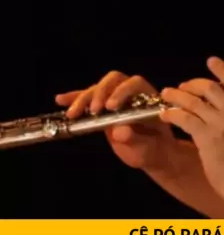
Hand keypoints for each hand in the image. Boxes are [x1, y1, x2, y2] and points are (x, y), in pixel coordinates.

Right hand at [55, 71, 174, 169]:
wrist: (151, 154)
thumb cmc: (152, 149)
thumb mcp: (146, 148)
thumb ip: (135, 139)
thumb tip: (120, 131)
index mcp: (147, 97)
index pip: (134, 83)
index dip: (122, 91)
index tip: (111, 107)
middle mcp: (131, 93)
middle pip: (114, 80)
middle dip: (101, 92)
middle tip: (93, 110)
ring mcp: (115, 98)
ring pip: (98, 89)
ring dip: (83, 98)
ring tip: (72, 114)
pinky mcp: (102, 108)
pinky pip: (88, 99)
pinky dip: (74, 98)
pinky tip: (60, 100)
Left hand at [159, 57, 223, 199]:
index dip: (223, 70)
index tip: (211, 60)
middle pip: (210, 88)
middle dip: (192, 84)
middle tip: (182, 86)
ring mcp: (220, 124)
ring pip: (194, 101)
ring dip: (177, 95)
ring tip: (166, 94)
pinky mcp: (206, 137)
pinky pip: (185, 118)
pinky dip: (173, 113)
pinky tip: (166, 114)